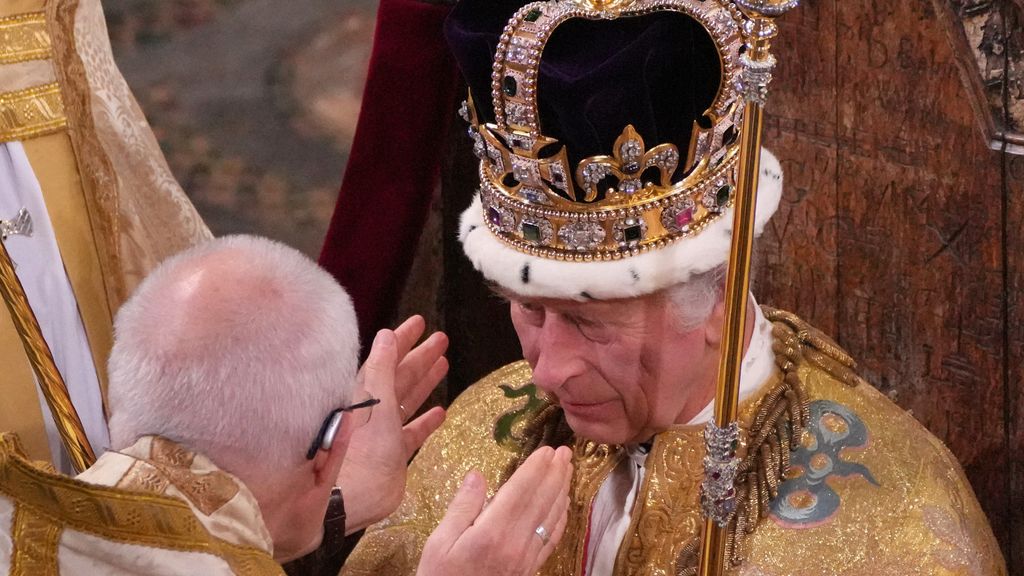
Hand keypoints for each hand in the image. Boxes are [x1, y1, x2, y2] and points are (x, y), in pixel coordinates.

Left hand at [337, 316, 448, 532]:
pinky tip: (440, 412)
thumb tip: (386, 334)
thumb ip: (380, 369)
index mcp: (365, 393)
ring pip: (407, 399)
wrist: (349, 498)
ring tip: (444, 364)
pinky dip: (425, 421)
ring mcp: (384, 431)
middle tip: (441, 339)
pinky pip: (412, 431)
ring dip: (425, 382)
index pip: (385, 358)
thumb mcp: (374, 404)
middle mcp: (374, 409)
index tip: (419, 322)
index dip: (402, 339)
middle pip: (400, 375)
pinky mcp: (393, 454)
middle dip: (420, 356)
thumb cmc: (359, 449)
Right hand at [416, 446, 572, 575]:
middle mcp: (516, 544)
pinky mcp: (530, 568)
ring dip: (562, 490)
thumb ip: (462, 507)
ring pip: (551, 517)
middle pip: (542, 501)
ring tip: (567, 470)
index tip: (546, 450)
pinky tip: (563, 505)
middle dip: (555, 473)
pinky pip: (551, 538)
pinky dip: (561, 517)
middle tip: (565, 452)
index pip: (521, 491)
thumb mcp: (440, 542)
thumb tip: (476, 475)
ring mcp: (526, 558)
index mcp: (492, 533)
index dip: (536, 468)